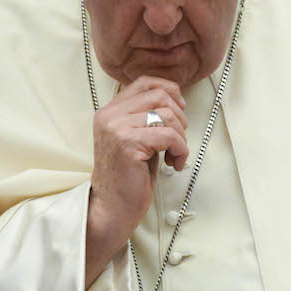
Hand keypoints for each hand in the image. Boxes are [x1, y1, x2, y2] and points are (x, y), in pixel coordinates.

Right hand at [84, 76, 188, 285]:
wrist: (111, 208)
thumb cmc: (128, 177)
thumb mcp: (136, 139)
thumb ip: (146, 117)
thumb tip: (176, 98)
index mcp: (109, 111)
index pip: (144, 82)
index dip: (169, 90)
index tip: (180, 110)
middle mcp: (109, 115)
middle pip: (159, 95)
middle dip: (179, 117)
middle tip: (178, 140)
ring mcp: (117, 128)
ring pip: (167, 115)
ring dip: (181, 137)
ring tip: (175, 155)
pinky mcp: (128, 143)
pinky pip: (169, 136)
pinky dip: (181, 150)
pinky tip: (174, 165)